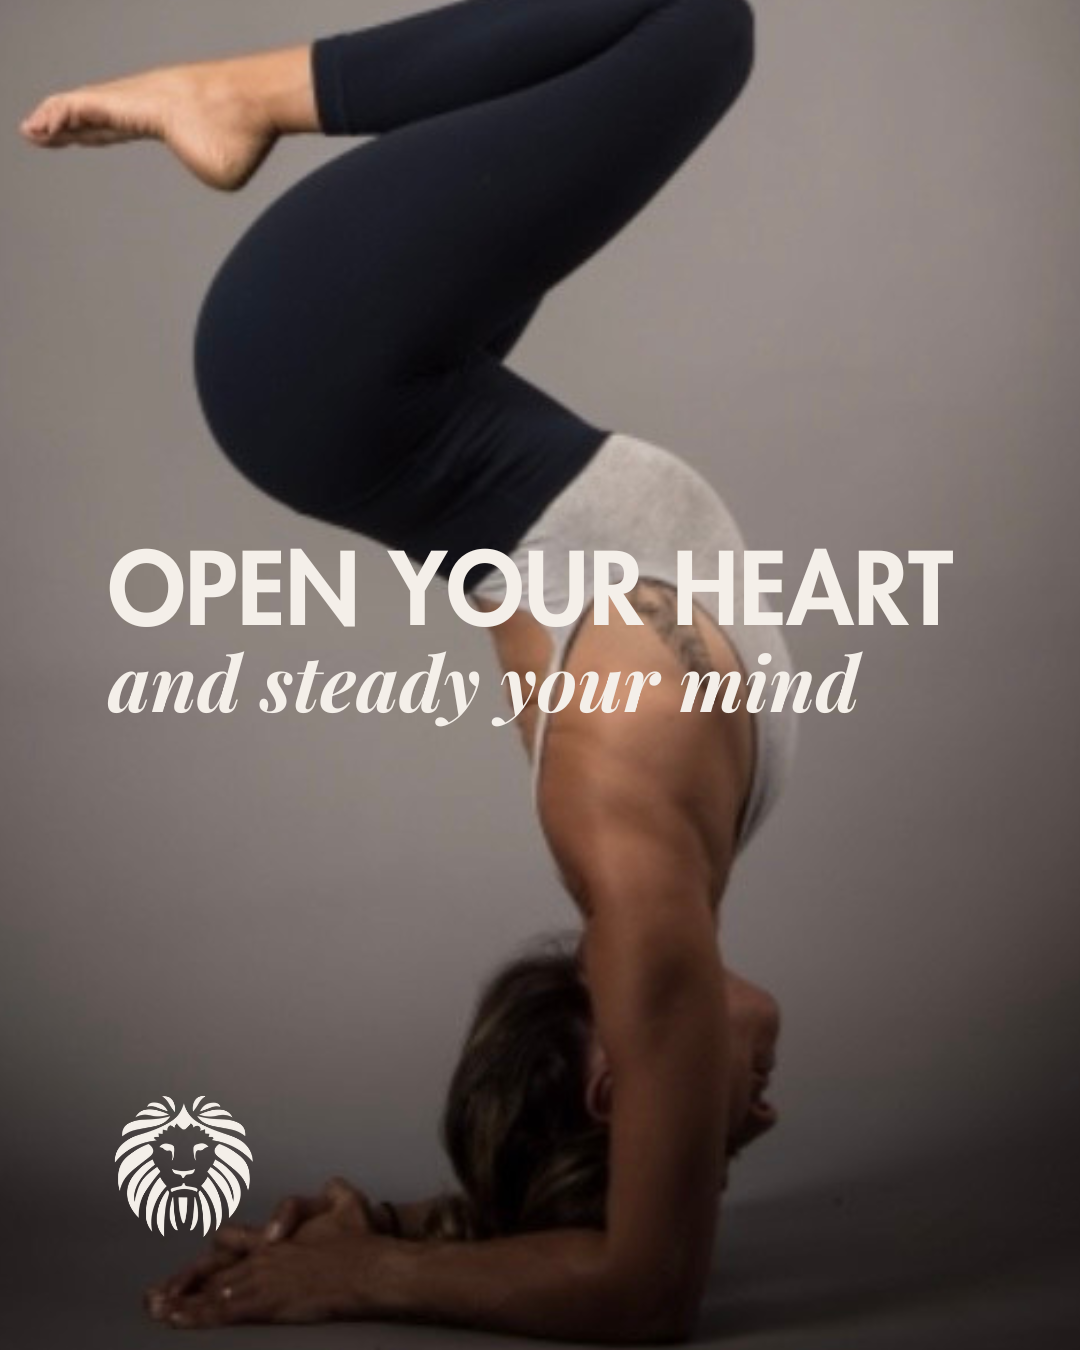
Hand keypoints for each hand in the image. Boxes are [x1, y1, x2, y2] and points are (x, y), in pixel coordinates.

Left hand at [146, 1177, 379, 1325]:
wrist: (370, 1267)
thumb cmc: (362, 1239)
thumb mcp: (348, 1203)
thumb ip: (335, 1192)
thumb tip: (331, 1184)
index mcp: (277, 1239)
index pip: (233, 1246)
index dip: (209, 1260)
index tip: (187, 1271)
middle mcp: (265, 1256)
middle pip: (213, 1271)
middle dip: (182, 1284)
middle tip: (153, 1296)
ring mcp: (265, 1279)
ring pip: (212, 1291)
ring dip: (181, 1302)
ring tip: (154, 1309)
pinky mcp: (269, 1301)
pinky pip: (225, 1310)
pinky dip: (198, 1314)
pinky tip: (177, 1319)